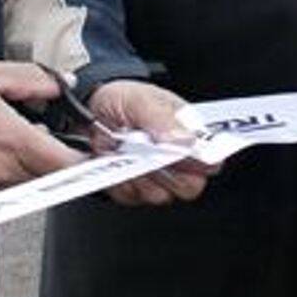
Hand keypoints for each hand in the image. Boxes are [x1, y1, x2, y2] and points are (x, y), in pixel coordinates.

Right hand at [0, 61, 80, 201]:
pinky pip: (1, 190)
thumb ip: (30, 79)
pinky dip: (3, 174)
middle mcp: (4, 172)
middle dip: (53, 158)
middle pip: (50, 177)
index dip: (84, 158)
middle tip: (41, 134)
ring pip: (26, 184)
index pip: (68, 164)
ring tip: (6, 139)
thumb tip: (59, 83)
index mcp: (15, 142)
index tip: (88, 148)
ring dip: (28, 166)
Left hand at [86, 79, 217, 207]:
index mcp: (187, 133)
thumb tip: (185, 139)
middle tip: (151, 155)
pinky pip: (131, 197)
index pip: (211, 158)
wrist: (85, 110)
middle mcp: (175, 159)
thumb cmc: (120, 100)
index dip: (204, 162)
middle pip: (191, 186)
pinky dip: (120, 182)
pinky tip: (115, 162)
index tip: (184, 155)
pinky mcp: (132, 188)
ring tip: (127, 153)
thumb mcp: (139, 99)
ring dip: (142, 177)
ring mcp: (154, 176)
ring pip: (161, 195)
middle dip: (171, 175)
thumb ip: (162, 118)